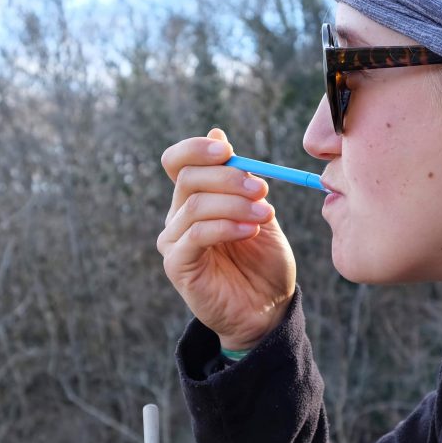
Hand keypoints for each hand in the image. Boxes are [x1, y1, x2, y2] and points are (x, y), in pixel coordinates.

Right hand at [157, 128, 296, 350]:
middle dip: (228, 178)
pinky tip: (251, 232)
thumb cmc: (264, 262)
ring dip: (235, 205)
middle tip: (262, 190)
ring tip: (265, 217)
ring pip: (195, 205)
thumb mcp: (259, 212)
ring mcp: (173, 241)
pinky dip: (226, 227)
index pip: (178, 162)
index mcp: (194, 199)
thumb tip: (217, 132)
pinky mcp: (177, 265)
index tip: (229, 150)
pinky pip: (195, 235)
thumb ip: (240, 178)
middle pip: (188, 179)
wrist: (268, 309)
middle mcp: (177, 217)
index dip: (197, 149)